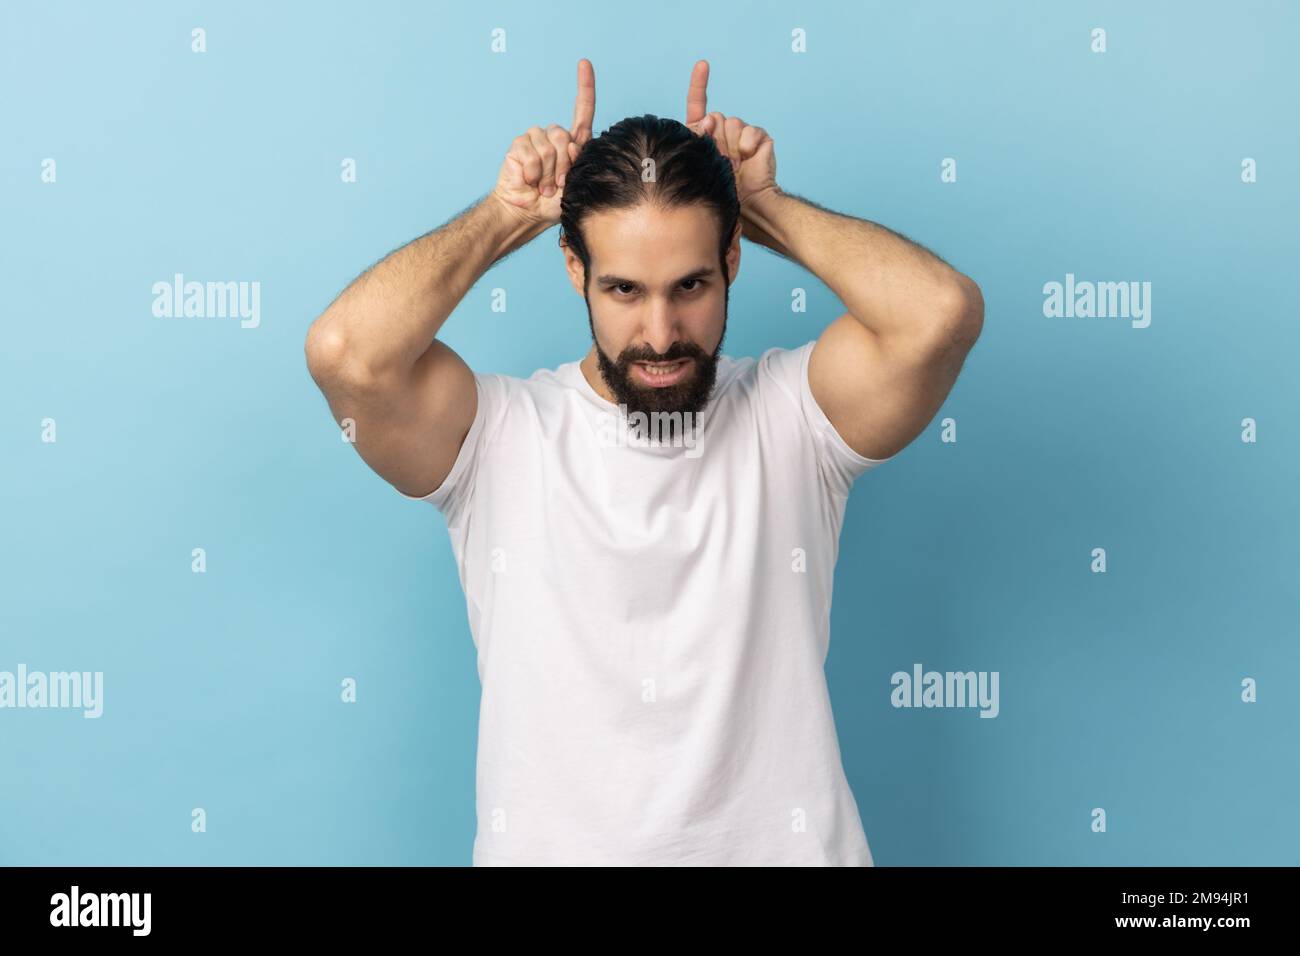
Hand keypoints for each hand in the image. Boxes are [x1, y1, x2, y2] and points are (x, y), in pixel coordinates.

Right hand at [491, 58, 596, 226]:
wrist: (528, 212)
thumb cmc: (554, 202)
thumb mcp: (575, 183)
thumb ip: (578, 161)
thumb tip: (571, 143)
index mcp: (572, 142)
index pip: (582, 111)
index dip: (585, 87)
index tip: (584, 64)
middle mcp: (553, 137)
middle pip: (564, 137)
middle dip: (562, 166)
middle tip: (556, 185)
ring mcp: (535, 139)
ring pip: (548, 146)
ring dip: (547, 172)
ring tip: (543, 185)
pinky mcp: (519, 145)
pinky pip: (531, 152)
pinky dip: (533, 172)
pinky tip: (530, 180)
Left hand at [683, 59, 778, 208]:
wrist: (746, 204)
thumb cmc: (720, 190)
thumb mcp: (699, 165)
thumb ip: (697, 140)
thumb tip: (707, 121)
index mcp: (705, 136)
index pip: (698, 104)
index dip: (699, 83)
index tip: (702, 64)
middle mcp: (723, 132)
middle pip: (715, 117)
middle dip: (714, 138)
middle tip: (719, 160)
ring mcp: (741, 134)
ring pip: (731, 122)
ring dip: (730, 144)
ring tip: (733, 164)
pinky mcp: (758, 138)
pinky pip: (749, 130)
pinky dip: (746, 144)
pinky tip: (747, 158)